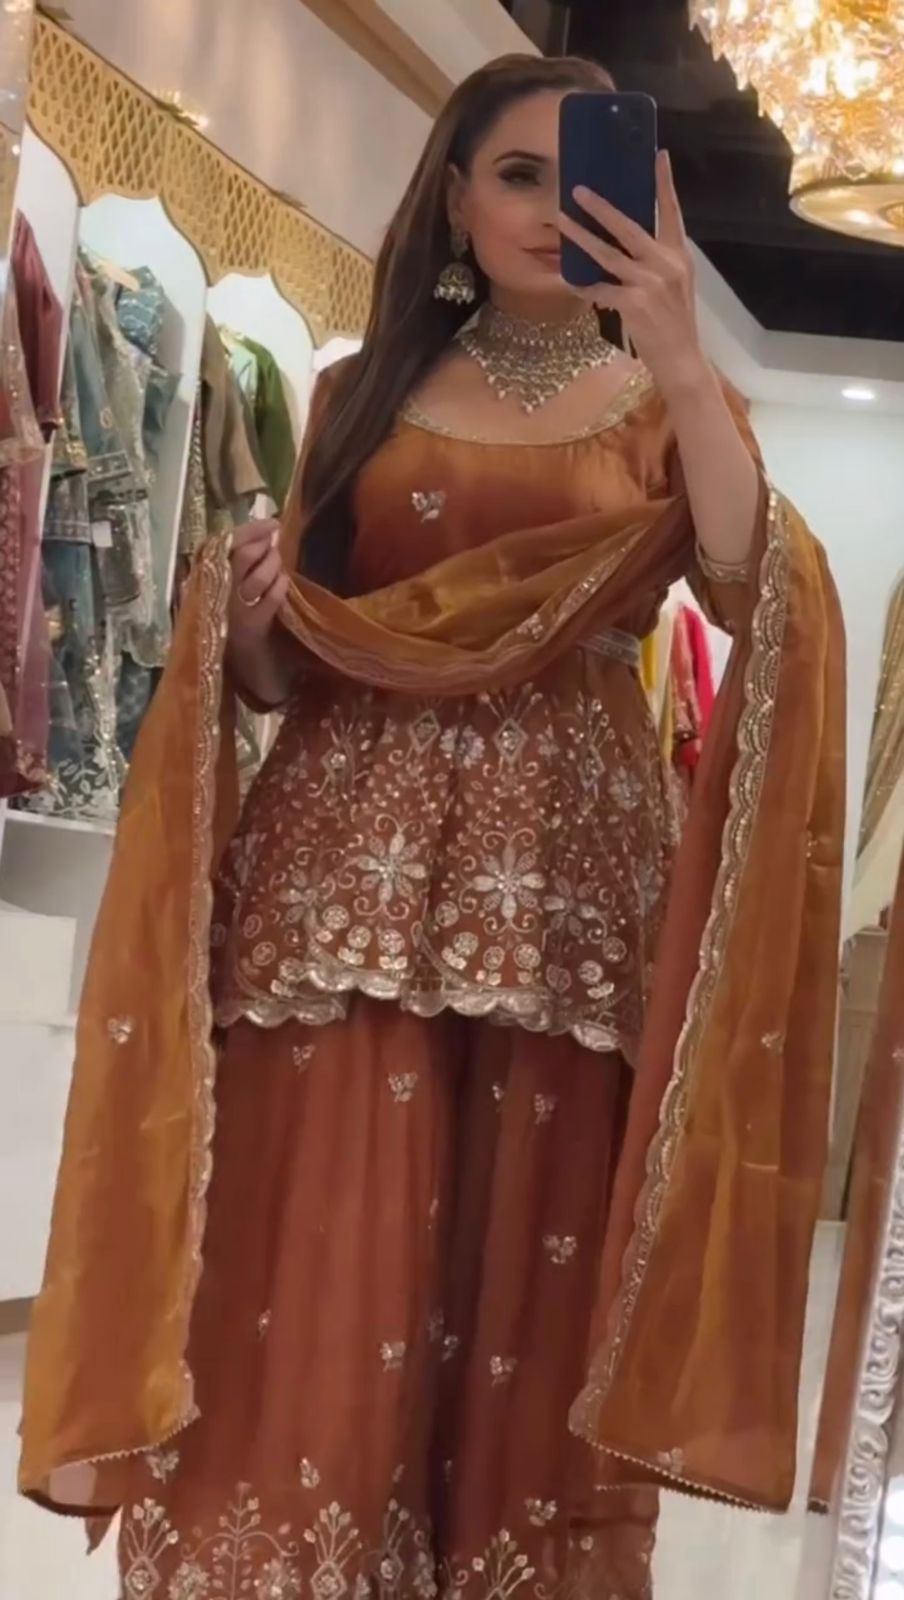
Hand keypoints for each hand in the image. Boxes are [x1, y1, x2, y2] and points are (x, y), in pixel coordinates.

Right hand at [227, 519, 288, 648]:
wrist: (234, 652)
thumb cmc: (231, 607)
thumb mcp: (225, 579)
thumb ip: (237, 555)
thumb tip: (268, 530)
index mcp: (207, 573)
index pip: (225, 543)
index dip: (250, 530)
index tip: (271, 523)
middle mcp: (218, 590)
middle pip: (243, 556)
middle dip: (264, 544)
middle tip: (272, 543)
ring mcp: (235, 610)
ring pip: (259, 577)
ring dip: (274, 564)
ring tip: (277, 562)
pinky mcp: (252, 626)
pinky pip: (272, 599)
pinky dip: (280, 585)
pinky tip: (282, 581)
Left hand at [559, 150, 706, 398]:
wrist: (681, 357)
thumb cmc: (675, 322)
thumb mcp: (676, 284)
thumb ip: (658, 261)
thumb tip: (628, 244)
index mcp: (678, 254)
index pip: (672, 211)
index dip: (664, 183)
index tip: (658, 154)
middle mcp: (664, 263)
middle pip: (628, 226)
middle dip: (601, 207)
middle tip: (579, 190)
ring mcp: (648, 282)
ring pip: (606, 254)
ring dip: (580, 237)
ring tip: (561, 221)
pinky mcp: (633, 303)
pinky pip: (598, 289)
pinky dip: (582, 285)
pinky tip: (568, 279)